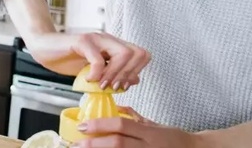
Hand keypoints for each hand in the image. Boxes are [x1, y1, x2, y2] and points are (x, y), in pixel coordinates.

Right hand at [26, 31, 150, 89]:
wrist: (44, 47)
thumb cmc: (69, 58)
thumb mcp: (95, 70)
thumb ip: (114, 72)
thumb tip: (135, 79)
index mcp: (114, 45)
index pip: (142, 54)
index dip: (135, 72)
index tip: (121, 86)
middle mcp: (109, 39)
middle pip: (137, 53)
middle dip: (127, 75)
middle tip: (112, 87)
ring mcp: (97, 38)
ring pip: (124, 54)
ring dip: (114, 74)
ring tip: (101, 84)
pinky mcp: (82, 41)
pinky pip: (99, 59)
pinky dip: (97, 73)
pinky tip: (89, 79)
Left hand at [74, 115, 200, 147]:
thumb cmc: (173, 138)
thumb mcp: (154, 125)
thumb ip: (136, 118)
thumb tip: (117, 108)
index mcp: (149, 132)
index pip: (122, 126)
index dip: (101, 125)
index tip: (84, 126)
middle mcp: (148, 146)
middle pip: (118, 143)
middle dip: (96, 143)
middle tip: (78, 143)